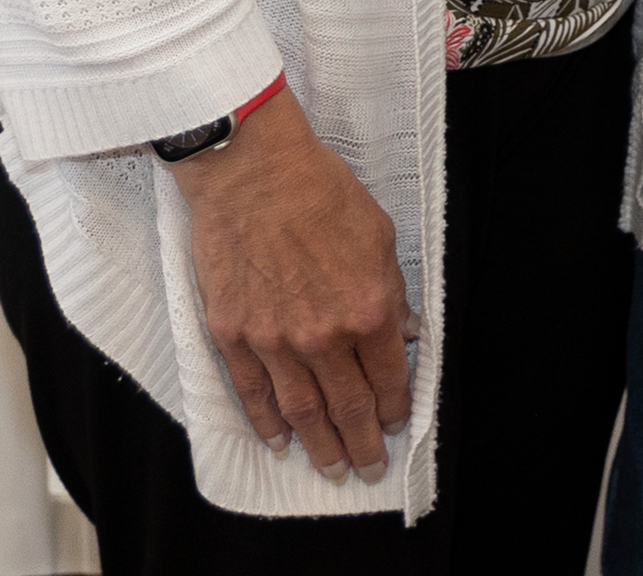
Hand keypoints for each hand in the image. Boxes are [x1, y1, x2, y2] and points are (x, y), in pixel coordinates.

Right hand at [175, 88, 413, 477]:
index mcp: (368, 309)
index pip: (389, 376)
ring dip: (320, 447)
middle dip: (363, 443)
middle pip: (348, 407)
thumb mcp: (381, 236)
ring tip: (333, 469)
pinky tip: (281, 442)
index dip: (396, 406)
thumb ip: (395, 294)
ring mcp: (274, 340)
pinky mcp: (233, 335)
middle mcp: (323, 335)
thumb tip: (409, 335)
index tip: (399, 424)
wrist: (253, 173)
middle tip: (370, 468)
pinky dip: (268, 424)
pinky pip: (253, 394)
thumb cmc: (321, 193)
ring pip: (302, 412)